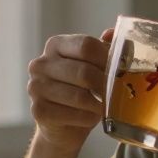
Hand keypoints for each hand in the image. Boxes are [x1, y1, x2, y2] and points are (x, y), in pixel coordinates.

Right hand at [27, 29, 114, 152]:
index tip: (121, 70)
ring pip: (79, 96)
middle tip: (120, 93)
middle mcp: (41, 64)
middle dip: (106, 85)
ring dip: (99, 104)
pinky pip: (73, 114)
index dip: (107, 58)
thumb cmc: (82, 90)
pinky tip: (93, 117)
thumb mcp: (94, 66)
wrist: (63, 125)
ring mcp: (36, 87)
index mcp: (56, 45)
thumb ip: (104, 49)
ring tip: (108, 107)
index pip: (86, 45)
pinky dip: (89, 118)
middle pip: (84, 72)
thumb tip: (113, 33)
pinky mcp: (38, 110)